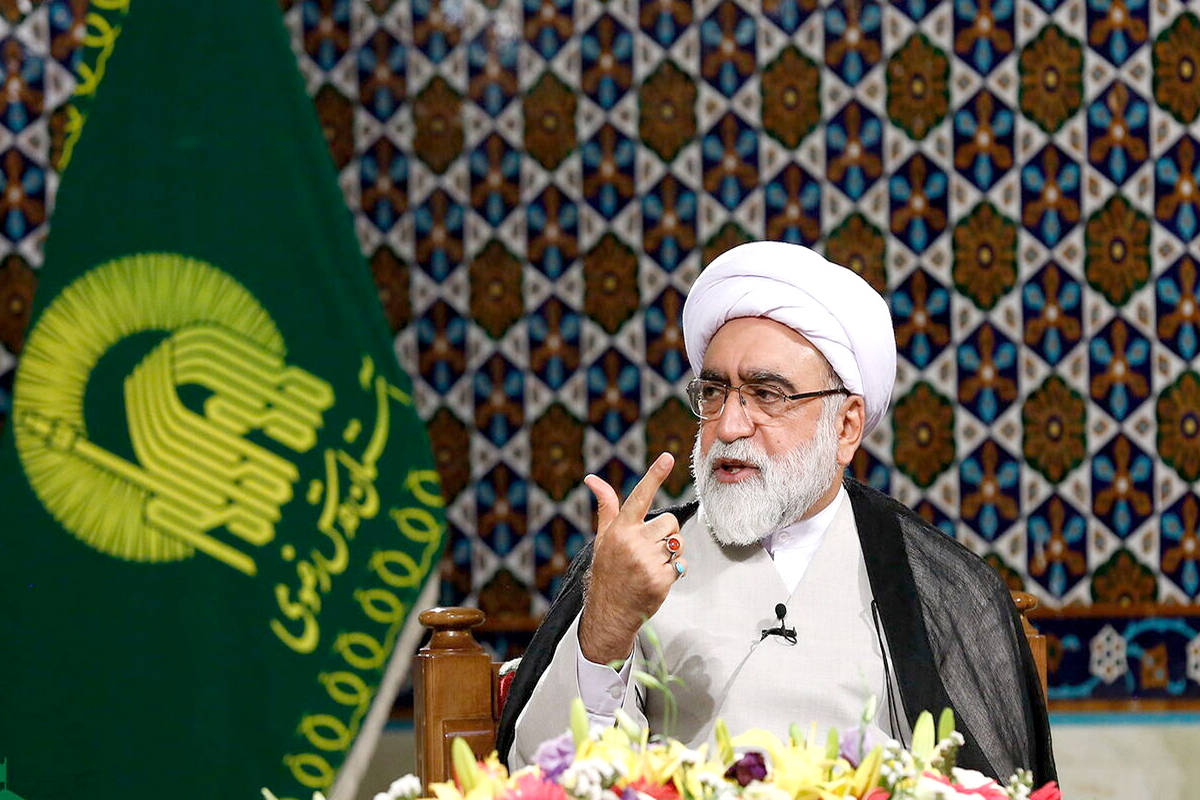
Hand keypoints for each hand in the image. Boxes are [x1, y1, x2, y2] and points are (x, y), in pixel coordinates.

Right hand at [579, 452, 684, 664]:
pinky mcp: (661, 579)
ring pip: (677, 543)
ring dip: (671, 553)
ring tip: (651, 565)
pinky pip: (680, 564)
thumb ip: (607, 507)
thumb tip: (592, 479)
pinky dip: (674, 571)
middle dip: (665, 534)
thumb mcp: (603, 537)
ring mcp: (647, 562)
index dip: (654, 475)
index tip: (667, 458)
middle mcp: (632, 543)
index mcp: (620, 529)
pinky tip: (655, 579)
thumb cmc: (608, 570)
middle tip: (648, 550)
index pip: (640, 496)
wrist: (609, 610)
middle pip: (669, 522)